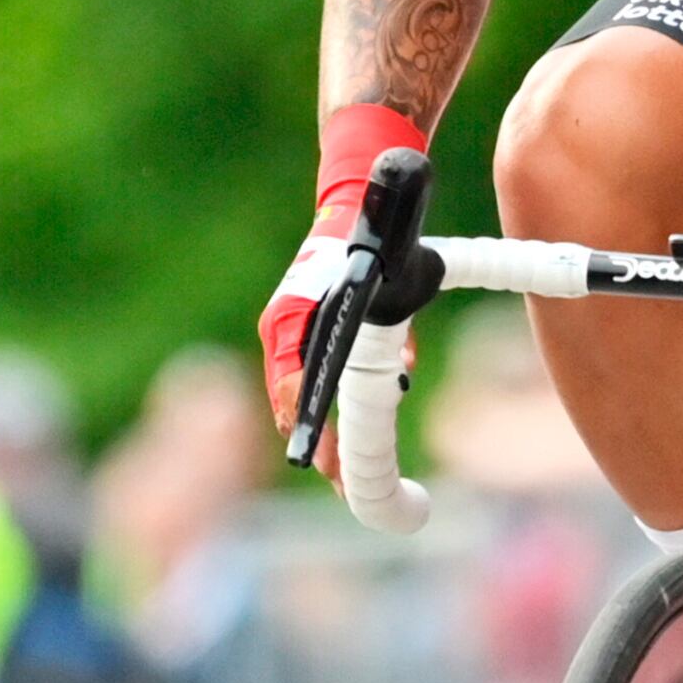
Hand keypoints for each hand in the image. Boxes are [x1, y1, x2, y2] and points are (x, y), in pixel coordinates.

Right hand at [266, 103, 433, 481]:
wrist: (350, 199)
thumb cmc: (363, 238)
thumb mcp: (384, 280)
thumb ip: (393, 328)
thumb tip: (400, 374)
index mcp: (290, 320)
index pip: (292, 390)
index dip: (312, 431)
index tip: (329, 463)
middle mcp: (283, 330)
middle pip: (294, 403)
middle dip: (322, 445)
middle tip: (346, 483)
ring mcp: (288, 332)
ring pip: (301, 398)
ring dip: (327, 432)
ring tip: (349, 470)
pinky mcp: (302, 332)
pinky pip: (311, 381)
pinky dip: (331, 406)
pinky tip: (353, 429)